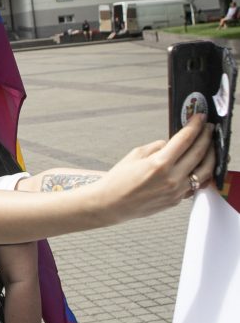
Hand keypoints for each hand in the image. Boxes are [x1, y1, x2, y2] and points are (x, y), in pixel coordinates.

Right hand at [99, 114, 213, 221]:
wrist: (111, 204)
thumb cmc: (118, 180)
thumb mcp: (135, 155)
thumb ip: (157, 147)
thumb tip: (171, 144)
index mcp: (159, 163)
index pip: (185, 140)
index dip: (195, 126)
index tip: (200, 118)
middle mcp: (172, 178)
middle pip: (198, 153)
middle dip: (206, 137)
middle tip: (209, 128)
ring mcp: (177, 191)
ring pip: (204, 171)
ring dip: (210, 156)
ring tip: (210, 146)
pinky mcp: (176, 200)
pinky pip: (195, 184)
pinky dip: (200, 172)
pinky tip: (200, 165)